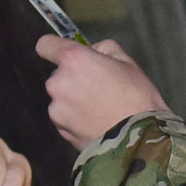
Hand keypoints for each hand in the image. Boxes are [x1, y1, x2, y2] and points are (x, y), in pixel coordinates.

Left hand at [37, 37, 169, 149]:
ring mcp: (56, 109)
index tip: (64, 55)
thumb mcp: (128, 63)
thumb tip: (93, 52)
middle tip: (99, 89)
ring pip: (61, 98)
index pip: (45, 44)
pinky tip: (96, 123)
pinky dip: (75, 119)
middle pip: (58, 75)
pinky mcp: (60, 130)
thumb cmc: (137, 98)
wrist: (139, 141)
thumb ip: (104, 49)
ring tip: (99, 110)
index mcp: (74, 60)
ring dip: (73, 101)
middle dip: (73, 79)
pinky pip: (64, 118)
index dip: (54, 48)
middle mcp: (58, 82)